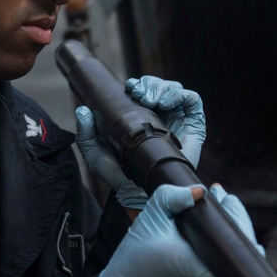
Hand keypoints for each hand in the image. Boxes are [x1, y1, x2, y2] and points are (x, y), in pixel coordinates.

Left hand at [75, 76, 206, 211]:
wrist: (137, 193)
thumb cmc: (119, 174)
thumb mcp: (95, 153)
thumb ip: (86, 134)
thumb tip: (82, 110)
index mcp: (143, 116)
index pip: (145, 90)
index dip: (139, 84)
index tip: (128, 88)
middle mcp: (162, 116)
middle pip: (161, 86)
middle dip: (150, 83)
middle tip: (138, 93)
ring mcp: (179, 121)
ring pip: (176, 90)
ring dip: (162, 88)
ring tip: (149, 99)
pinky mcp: (193, 127)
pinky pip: (193, 102)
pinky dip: (180, 95)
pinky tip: (166, 103)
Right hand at [98, 183, 262, 276]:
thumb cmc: (134, 260)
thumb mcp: (147, 221)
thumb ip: (170, 197)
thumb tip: (201, 190)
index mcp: (194, 263)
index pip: (233, 249)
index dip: (238, 219)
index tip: (226, 199)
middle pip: (239, 247)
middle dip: (235, 218)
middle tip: (222, 198)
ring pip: (233, 257)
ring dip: (229, 233)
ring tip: (220, 207)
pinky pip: (223, 266)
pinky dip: (220, 248)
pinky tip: (213, 231)